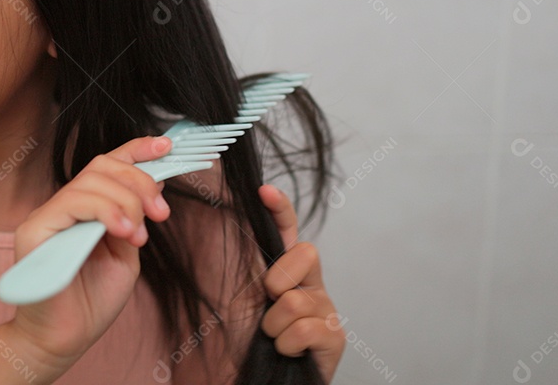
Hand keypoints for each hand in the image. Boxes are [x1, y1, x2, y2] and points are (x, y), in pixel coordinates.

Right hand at [7, 135, 173, 371]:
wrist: (65, 338)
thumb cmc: (92, 300)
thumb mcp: (126, 252)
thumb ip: (133, 219)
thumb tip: (150, 190)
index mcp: (87, 208)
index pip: (109, 164)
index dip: (137, 150)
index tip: (166, 147)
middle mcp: (65, 205)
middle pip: (103, 166)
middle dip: (140, 182)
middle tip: (160, 213)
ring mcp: (47, 215)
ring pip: (90, 180)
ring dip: (126, 202)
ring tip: (138, 235)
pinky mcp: (35, 230)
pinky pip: (73, 202)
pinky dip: (105, 211)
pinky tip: (123, 233)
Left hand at [257, 185, 344, 383]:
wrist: (252, 380)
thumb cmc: (246, 343)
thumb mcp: (241, 297)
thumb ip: (246, 264)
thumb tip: (223, 223)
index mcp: (286, 272)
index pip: (288, 231)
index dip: (281, 209)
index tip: (264, 191)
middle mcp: (310, 285)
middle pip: (306, 253)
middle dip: (278, 279)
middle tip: (268, 304)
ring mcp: (326, 311)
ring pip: (296, 300)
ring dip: (274, 325)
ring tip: (272, 338)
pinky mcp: (334, 338)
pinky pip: (304, 329)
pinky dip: (285, 344)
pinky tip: (286, 352)